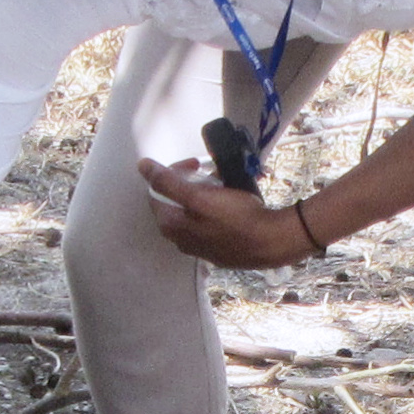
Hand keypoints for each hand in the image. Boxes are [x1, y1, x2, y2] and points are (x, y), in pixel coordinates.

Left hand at [138, 157, 313, 268]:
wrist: (272, 242)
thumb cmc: (235, 218)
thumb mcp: (198, 196)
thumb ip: (167, 182)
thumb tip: (142, 166)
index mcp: (170, 226)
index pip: (157, 191)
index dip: (173, 172)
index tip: (195, 163)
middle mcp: (180, 241)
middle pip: (175, 203)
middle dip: (189, 182)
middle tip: (209, 172)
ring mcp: (199, 248)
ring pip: (193, 213)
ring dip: (203, 194)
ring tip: (222, 185)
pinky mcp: (218, 250)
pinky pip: (208, 223)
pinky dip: (214, 209)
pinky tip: (231, 204)